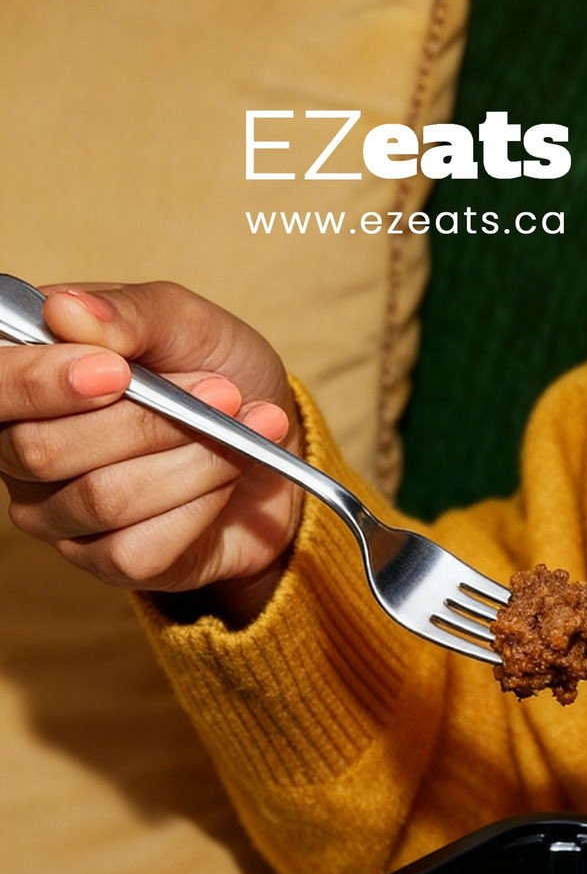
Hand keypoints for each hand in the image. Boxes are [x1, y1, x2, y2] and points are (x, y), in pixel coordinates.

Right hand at [0, 281, 303, 622]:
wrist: (274, 440)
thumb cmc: (214, 372)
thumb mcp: (183, 322)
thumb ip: (126, 313)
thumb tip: (64, 311)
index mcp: (22, 381)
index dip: (42, 383)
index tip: (117, 370)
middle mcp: (20, 452)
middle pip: (44, 451)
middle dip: (146, 421)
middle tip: (222, 390)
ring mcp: (59, 515)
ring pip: (102, 499)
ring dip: (189, 460)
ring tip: (237, 428)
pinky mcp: (108, 562)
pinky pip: (139, 549)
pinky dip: (199, 508)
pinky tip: (228, 479)